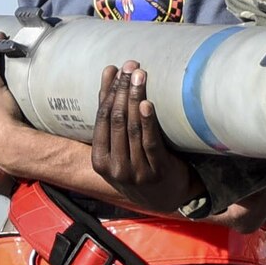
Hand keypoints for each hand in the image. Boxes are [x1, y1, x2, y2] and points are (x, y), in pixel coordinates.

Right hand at [90, 61, 201, 213]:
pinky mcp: (157, 171)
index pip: (101, 119)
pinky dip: (147, 121)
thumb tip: (108, 74)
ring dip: (135, 97)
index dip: (108, 91)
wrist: (166, 198)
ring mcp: (136, 171)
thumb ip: (112, 117)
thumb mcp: (118, 150)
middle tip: (131, 66)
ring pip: (132, 128)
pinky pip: (150, 142)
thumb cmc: (139, 167)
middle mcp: (114, 167)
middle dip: (122, 89)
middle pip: (116, 120)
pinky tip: (147, 103)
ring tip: (139, 75)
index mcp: (100, 161)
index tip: (114, 68)